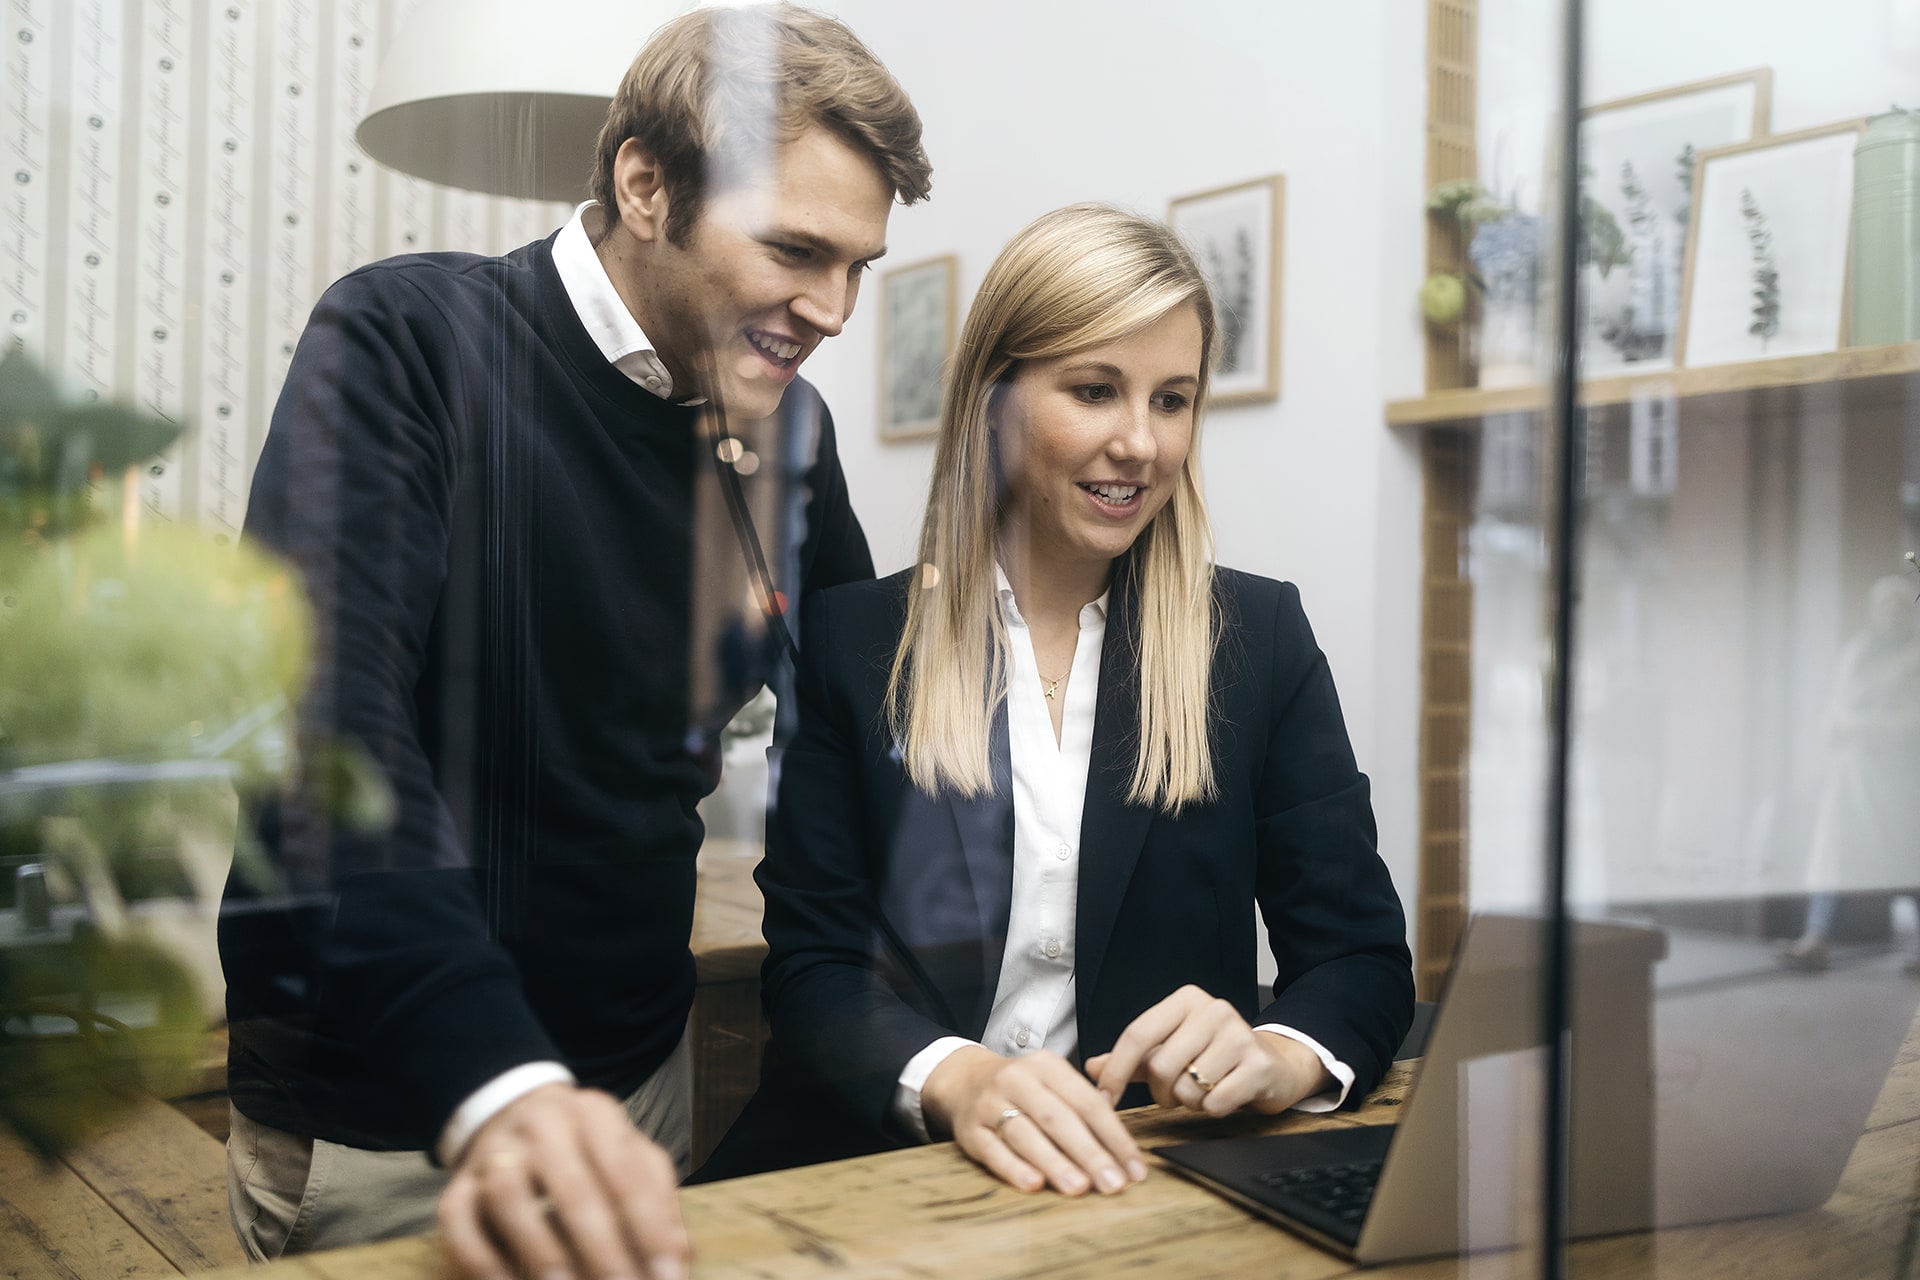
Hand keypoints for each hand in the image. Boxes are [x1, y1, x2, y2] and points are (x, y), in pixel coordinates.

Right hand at [437, 1083, 688, 1279]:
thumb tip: (678, 1262)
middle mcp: (542, 1125)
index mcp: (596, 1115)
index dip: (652, 1230)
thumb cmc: (587, 1150)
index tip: (667, 1279)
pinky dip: (481, 1262)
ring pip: (509, 1196)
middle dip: (602, 1251)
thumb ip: (657, 1201)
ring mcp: (494, 1152)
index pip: (628, 1172)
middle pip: (573, 1187)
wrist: (513, 1112)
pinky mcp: (456, 1185)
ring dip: (540, 1252)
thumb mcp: (629, 1155)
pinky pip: (458, 1223)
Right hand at [920, 1045, 1147, 1196]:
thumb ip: (1086, 1107)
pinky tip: (1034, 1185)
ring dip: (1055, 1162)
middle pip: (1058, 1118)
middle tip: (1114, 1183)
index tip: (1135, 1168)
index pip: (1087, 1102)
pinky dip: (1014, 1168)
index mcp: (1046, 1065)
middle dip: (1090, 1153)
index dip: (1114, 1137)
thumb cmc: (1023, 1089)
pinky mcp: (970, 1130)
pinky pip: (993, 1151)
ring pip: (1025, 1134)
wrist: (964, 1080)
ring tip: (1080, 1187)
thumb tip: (1125, 1152)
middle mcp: (1017, 1080)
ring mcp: (990, 1104)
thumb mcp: (1053, 1082)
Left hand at [1086, 985, 1332, 1117]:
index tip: (1103, 1098)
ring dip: (1189, 1102)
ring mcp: (1238, 1034)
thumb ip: (1133, 1059)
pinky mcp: (1257, 1063)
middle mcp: (1212, 1009)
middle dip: (1161, 1092)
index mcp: (1186, 1000)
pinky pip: (1215, 1102)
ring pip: (1187, 1087)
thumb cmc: (1215, 1057)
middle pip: (1160, 1065)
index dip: (1116, 1071)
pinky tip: (1225, 1095)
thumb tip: (1092, 1067)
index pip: (1138, 1034)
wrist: (1273, 1065)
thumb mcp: (1172, 1051)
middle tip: (1175, 1094)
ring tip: (1204, 1090)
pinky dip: (1213, 1109)